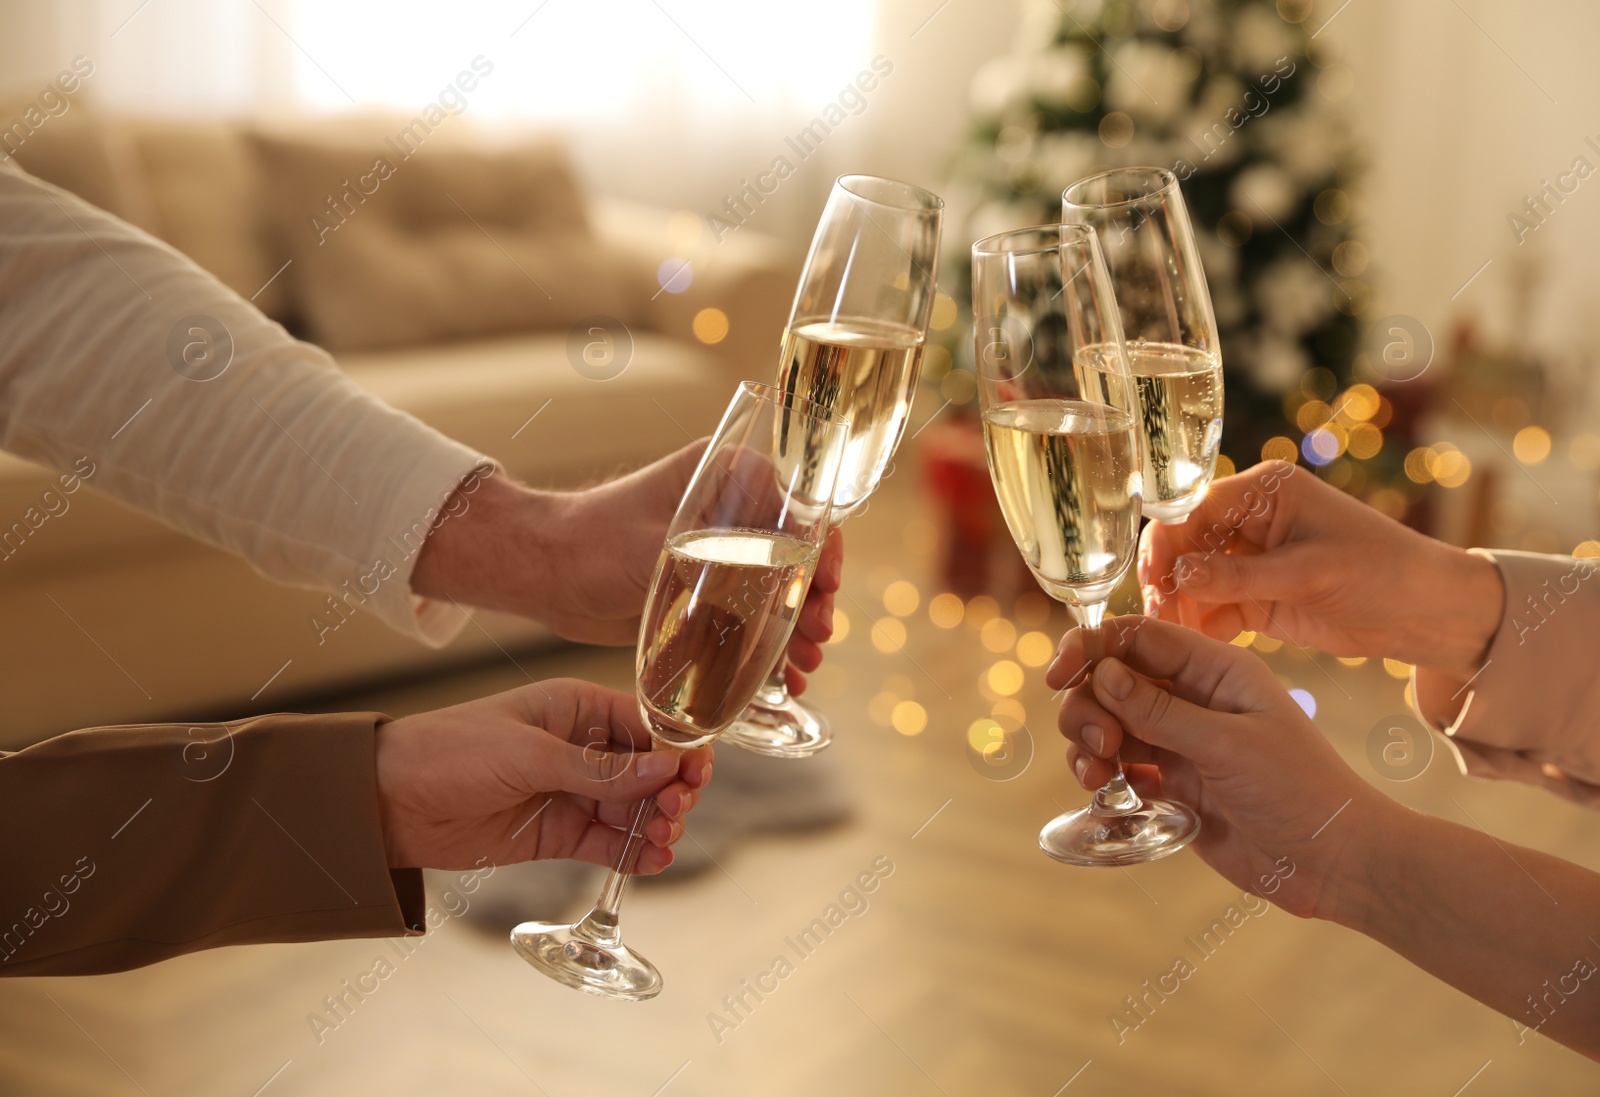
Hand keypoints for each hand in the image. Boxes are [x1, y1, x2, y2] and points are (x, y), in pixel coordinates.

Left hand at [373, 678, 711, 872]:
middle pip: (648, 770)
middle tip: (675, 811)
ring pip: (633, 809)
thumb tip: (664, 768)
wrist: (387, 801)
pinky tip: (653, 861)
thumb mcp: (528, 753)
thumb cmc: (450, 752)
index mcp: (576, 709)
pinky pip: (608, 843)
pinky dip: (633, 853)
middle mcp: (581, 748)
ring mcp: (571, 793)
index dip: (676, 749)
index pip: (645, 725)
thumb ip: (599, 768)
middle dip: (670, 790)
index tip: (696, 774)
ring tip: (664, 840)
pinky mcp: (558, 834)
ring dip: (656, 824)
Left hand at [411, 448, 843, 694]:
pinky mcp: (707, 594)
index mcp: (726, 476)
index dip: (824, 547)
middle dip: (814, 598)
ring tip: (805, 666)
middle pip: (797, 555)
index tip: (828, 584)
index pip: (798, 506)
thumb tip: (773, 577)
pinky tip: (784, 679)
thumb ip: (715, 555)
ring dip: (797, 629)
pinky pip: (752, 619)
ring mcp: (721, 555)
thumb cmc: (593, 541)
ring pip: (779, 592)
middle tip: (817, 634)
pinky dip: (769, 647)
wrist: (546, 574)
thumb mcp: (660, 544)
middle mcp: (731, 511)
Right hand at [1047, 615, 1394, 919]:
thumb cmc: (1301, 791)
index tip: (1058, 676)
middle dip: (1089, 706)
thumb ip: (1161, 710)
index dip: (1091, 649)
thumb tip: (1103, 673)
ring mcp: (1180, 740)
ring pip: (1108, 723)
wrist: (1333, 862)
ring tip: (1098, 774)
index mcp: (1216, 670)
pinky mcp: (1173, 782)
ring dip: (1088, 742)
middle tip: (1099, 745)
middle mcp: (1193, 698)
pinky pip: (1118, 765)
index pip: (1138, 637)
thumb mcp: (1229, 745)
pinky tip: (1107, 791)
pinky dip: (1101, 774)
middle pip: (1111, 680)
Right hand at [1139, 461, 1501, 683]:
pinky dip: (1201, 625)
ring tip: (1170, 635)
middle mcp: (1250, 521)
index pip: (1192, 508)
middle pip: (1185, 545)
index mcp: (1264, 493)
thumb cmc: (1381, 572)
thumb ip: (1239, 577)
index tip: (1152, 580)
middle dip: (1168, 580)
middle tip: (1158, 617)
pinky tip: (1193, 644)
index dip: (1165, 542)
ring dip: (1179, 606)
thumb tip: (1178, 576)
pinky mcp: (1257, 598)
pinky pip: (1213, 609)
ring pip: (1193, 580)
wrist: (1426, 612)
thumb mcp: (1308, 573)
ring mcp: (1251, 561)